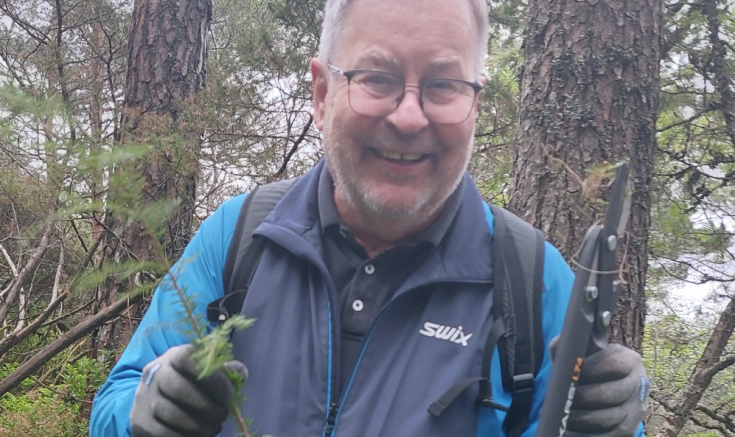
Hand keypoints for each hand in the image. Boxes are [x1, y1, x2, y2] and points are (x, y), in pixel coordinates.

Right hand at [129, 344, 247, 436]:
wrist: (155, 398)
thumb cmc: (191, 382)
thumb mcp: (206, 370)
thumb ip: (226, 370)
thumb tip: (239, 373)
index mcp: (174, 356)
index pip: (188, 358)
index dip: (212, 377)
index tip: (230, 394)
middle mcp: (155, 374)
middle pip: (177, 388)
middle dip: (206, 405)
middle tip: (223, 415)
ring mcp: (144, 398)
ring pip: (170, 413)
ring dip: (198, 425)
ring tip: (214, 428)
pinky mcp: (139, 421)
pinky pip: (162, 433)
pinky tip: (198, 436)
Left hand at [550, 338, 648, 436]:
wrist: (604, 385)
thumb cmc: (589, 366)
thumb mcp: (583, 352)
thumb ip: (571, 346)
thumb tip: (563, 348)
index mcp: (629, 360)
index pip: (614, 364)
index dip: (590, 369)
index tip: (570, 373)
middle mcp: (639, 384)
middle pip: (612, 394)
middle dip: (583, 397)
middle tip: (563, 399)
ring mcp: (636, 408)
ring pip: (609, 418)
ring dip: (582, 419)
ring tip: (563, 417)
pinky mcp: (630, 428)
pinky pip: (608, 436)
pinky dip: (586, 435)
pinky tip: (568, 431)